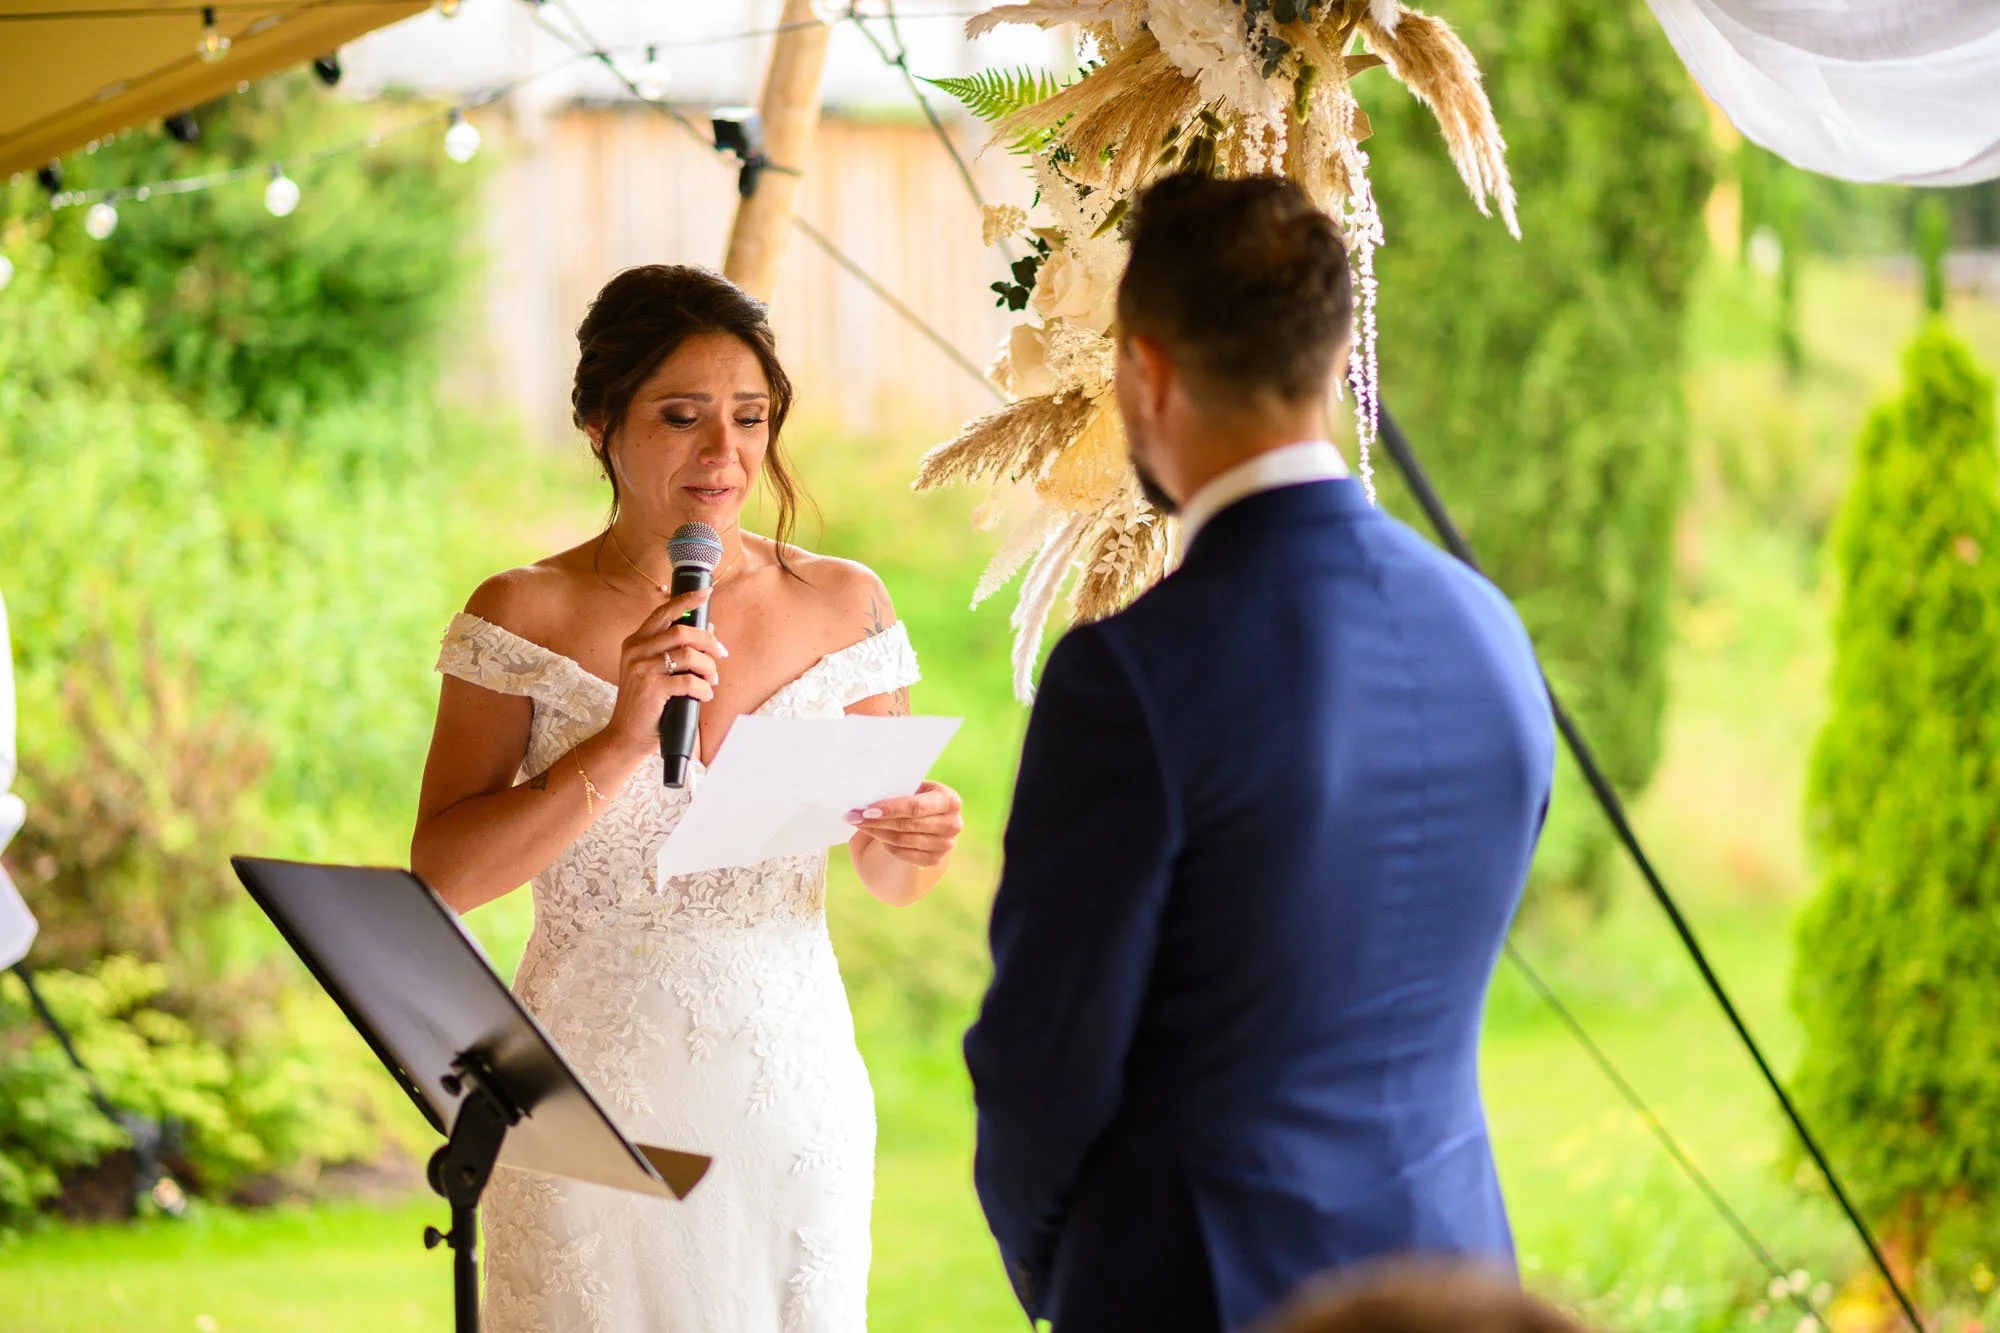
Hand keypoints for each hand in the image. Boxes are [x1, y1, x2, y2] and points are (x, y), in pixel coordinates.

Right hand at [599, 588, 728, 760]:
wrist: (627, 734)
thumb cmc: (647, 702)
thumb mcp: (656, 670)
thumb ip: (676, 649)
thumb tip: (709, 629)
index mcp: (636, 642)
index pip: (663, 613)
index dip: (687, 601)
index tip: (706, 592)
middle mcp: (636, 650)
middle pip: (682, 631)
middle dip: (709, 642)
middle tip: (721, 654)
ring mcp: (642, 669)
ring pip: (689, 655)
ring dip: (709, 668)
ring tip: (712, 681)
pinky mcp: (652, 688)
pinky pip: (689, 681)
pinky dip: (704, 688)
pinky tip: (704, 695)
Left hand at [846, 781, 963, 867]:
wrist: (931, 819)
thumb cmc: (918, 798)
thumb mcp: (915, 789)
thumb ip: (899, 791)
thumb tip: (866, 793)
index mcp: (949, 799)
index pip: (916, 807)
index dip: (890, 809)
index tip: (866, 809)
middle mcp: (952, 823)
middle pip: (907, 825)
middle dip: (877, 821)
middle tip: (853, 816)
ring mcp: (946, 844)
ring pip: (902, 840)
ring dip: (877, 832)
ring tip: (859, 824)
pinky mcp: (936, 859)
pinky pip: (904, 855)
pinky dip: (887, 846)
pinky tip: (876, 835)